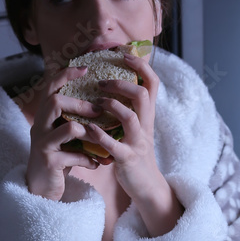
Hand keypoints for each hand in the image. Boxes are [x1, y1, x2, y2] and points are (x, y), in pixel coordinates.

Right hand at [25, 64, 103, 200]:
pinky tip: (96, 163)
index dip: (66, 74)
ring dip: (89, 131)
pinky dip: (88, 158)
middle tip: (99, 109)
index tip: (85, 68)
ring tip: (100, 138)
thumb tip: (101, 102)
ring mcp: (43, 144)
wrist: (41, 189)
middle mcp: (40, 127)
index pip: (50, 87)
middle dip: (80, 103)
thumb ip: (75, 120)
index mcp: (44, 117)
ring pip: (68, 128)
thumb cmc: (58, 159)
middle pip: (55, 102)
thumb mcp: (64, 136)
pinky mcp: (50, 162)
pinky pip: (74, 155)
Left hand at [79, 51, 183, 235]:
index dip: (140, 65)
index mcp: (146, 115)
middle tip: (102, 80)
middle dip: (122, 82)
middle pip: (143, 94)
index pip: (152, 83)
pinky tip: (88, 129)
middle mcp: (145, 126)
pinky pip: (115, 145)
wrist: (146, 187)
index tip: (124, 53)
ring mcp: (138, 143)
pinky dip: (100, 135)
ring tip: (96, 100)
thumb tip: (112, 86)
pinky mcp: (128, 160)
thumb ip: (127, 109)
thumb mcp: (134, 129)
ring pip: (131, 117)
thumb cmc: (134, 154)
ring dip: (112, 105)